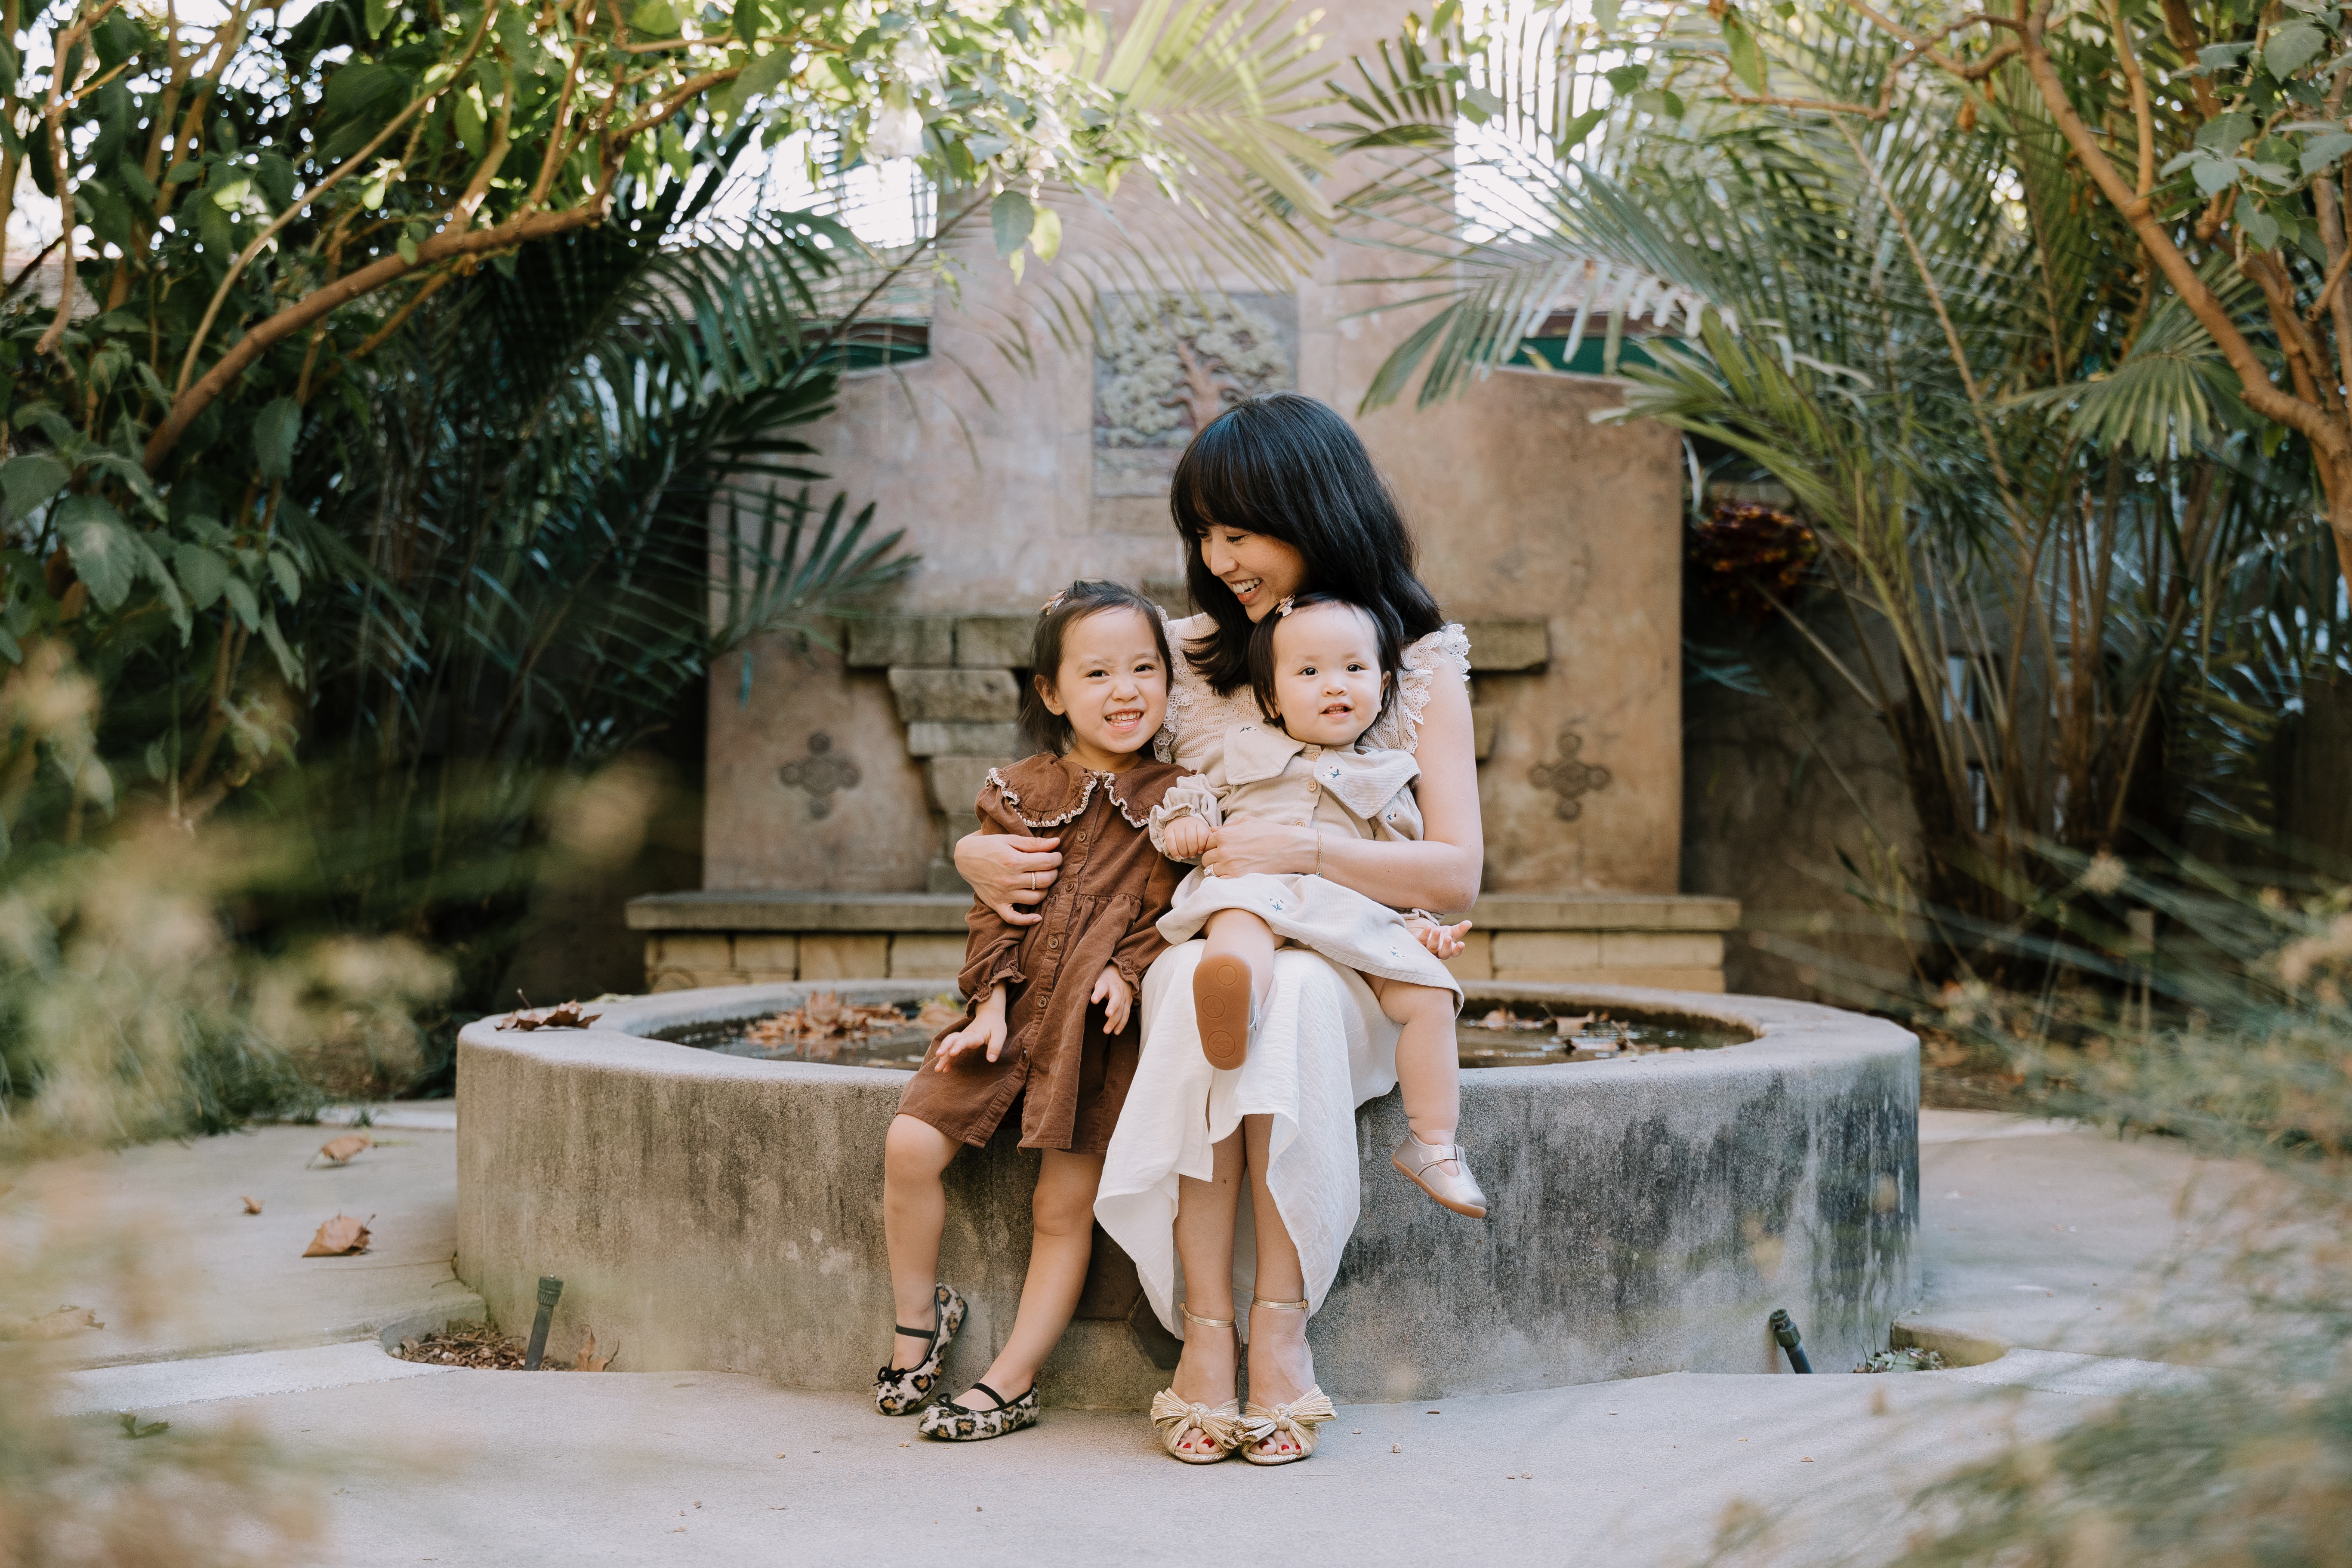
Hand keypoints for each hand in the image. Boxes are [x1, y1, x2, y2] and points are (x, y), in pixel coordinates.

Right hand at [936, 987, 1009, 1067]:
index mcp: (975, 1034)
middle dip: (944, 1048)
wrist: (990, 1015)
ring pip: (949, 1045)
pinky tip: (945, 1069)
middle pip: (951, 1040)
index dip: (958, 1046)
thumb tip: (991, 1060)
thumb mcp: (1000, 1034)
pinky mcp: (961, 1042)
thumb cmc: (995, 1025)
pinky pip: (952, 1050)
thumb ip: (995, 1046)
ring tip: (937, 1069)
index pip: (964, 1040)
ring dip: (943, 1056)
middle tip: (938, 1057)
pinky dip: (948, 1059)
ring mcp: (962, 1038)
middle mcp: (965, 1035)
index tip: (952, 1053)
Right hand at [956, 831, 1062, 925]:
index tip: (1056, 856)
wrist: (964, 857)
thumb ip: (1034, 843)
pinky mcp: (997, 904)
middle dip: (1054, 872)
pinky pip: (1014, 919)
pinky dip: (1027, 920)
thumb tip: (1057, 843)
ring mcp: (1003, 894)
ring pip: (1036, 898)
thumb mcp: (1010, 839)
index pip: (1047, 863)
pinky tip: (1038, 917)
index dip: (1056, 859)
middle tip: (1051, 867)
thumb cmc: (989, 845)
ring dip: (1045, 890)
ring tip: (1042, 881)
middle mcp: (1010, 880)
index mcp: (1014, 861)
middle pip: (1044, 880)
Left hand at [1090, 965, 1133, 1032]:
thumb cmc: (1101, 977)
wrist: (1120, 972)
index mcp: (1105, 982)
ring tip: (1106, 1031)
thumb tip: (1069, 995)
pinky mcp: (1128, 1002)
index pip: (1102, 987)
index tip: (1093, 1000)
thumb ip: (1086, 985)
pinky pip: (1126, 1014)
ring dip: (1115, 1020)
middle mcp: (1116, 989)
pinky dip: (1121, 1023)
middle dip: (1112, 1006)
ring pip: (1122, 1009)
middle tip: (1107, 1014)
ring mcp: (1124, 996)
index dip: (1098, 993)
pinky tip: (1115, 1032)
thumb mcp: (1094, 977)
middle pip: (1116, 998)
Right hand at [1161, 816, 1210, 859]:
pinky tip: (1177, 856)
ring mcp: (1178, 826)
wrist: (1181, 822)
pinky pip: (1170, 842)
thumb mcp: (1204, 832)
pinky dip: (1174, 851)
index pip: (1202, 835)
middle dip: (1192, 851)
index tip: (1200, 851)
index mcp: (1199, 823)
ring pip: (1181, 842)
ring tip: (1186, 856)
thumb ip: (1210, 839)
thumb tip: (1212, 847)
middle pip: (1191, 840)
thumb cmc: (1195, 832)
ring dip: (1184, 852)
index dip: (1202, 846)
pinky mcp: (1168, 830)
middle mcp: (1188, 822)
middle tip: (1192, 855)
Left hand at [1198, 817, 1316, 878]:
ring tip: (1233, 867)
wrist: (1288, 848)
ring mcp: (1230, 866)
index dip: (1213, 846)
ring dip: (1219, 870)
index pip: (1206, 843)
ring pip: (1212, 871)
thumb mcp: (1247, 822)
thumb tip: (1212, 830)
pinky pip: (1221, 881)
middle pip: (1206, 859)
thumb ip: (1227, 827)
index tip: (1222, 848)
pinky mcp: (1238, 878)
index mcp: (1224, 835)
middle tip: (1227, 859)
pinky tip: (1236, 874)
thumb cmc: (1270, 832)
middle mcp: (1223, 850)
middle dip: (1214, 859)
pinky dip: (1226, 879)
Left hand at [1408, 917, 1472, 959]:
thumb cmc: (1441, 934)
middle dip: (1446, 947)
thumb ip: (1460, 929)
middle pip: (1443, 954)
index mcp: (1448, 949)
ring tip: (1437, 930)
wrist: (1425, 932)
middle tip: (1448, 938)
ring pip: (1431, 947)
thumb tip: (1469, 923)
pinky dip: (1425, 934)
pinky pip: (1421, 940)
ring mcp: (1428, 949)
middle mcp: (1438, 952)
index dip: (1458, 950)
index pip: (1455, 953)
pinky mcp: (1418, 943)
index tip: (1462, 943)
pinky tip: (1428, 927)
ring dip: (1435, 939)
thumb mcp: (1451, 931)